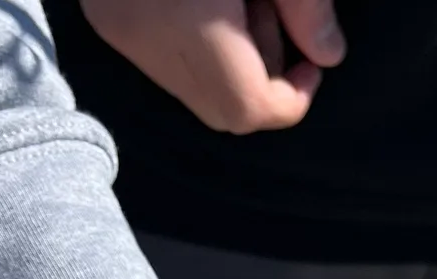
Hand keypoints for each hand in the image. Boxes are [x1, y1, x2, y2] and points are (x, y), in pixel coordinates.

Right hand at [80, 0, 345, 132]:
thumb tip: (328, 55)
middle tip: (273, 14)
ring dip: (230, 61)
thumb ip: (306, 1)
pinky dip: (198, 43)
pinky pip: (164, 59)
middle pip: (221, 110)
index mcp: (189, 20)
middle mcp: (146, 37)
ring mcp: (119, 29)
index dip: (292, 99)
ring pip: (192, 89)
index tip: (313, 63)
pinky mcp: (107, 16)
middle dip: (262, 81)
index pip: (249, 108)